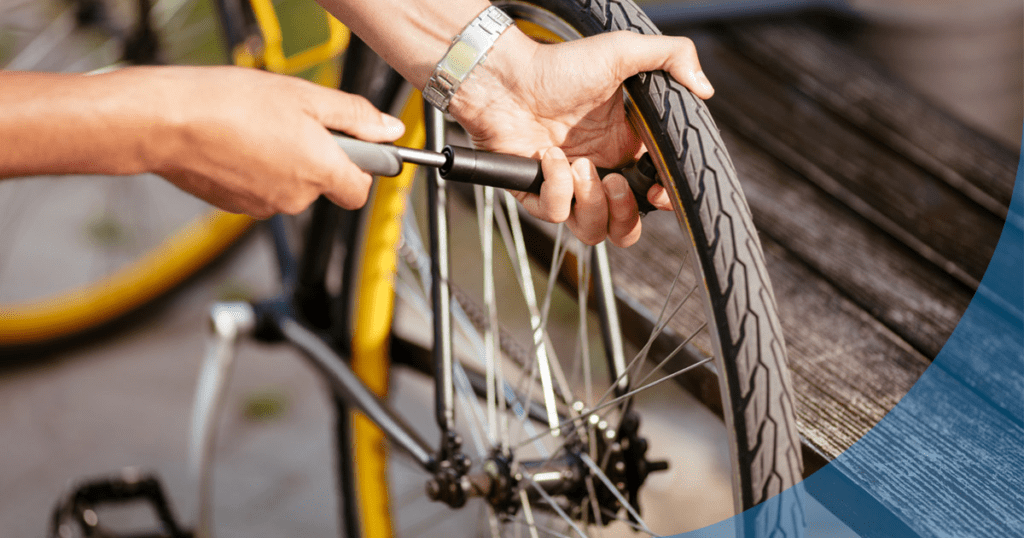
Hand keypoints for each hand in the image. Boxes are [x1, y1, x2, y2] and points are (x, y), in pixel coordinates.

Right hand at [142, 66, 404, 217]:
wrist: (167, 122)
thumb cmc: (230, 104)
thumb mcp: (305, 96)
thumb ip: (354, 116)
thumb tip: (390, 131)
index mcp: (320, 171)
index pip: (360, 190)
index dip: (360, 166)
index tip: (352, 144)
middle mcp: (296, 198)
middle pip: (324, 185)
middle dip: (317, 158)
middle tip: (293, 123)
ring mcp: (264, 206)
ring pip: (291, 187)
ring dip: (284, 162)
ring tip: (258, 128)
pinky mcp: (236, 207)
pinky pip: (261, 190)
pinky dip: (257, 170)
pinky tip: (238, 143)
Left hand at [448, 29, 713, 246]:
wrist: (506, 76)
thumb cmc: (560, 64)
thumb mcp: (623, 51)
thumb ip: (672, 58)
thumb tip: (707, 89)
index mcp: (626, 149)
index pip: (653, 195)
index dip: (662, 203)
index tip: (657, 193)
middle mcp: (599, 172)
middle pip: (624, 227)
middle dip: (625, 216)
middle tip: (614, 182)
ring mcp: (566, 186)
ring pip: (592, 231)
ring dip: (591, 204)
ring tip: (580, 166)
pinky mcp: (535, 193)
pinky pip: (554, 214)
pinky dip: (555, 187)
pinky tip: (549, 155)